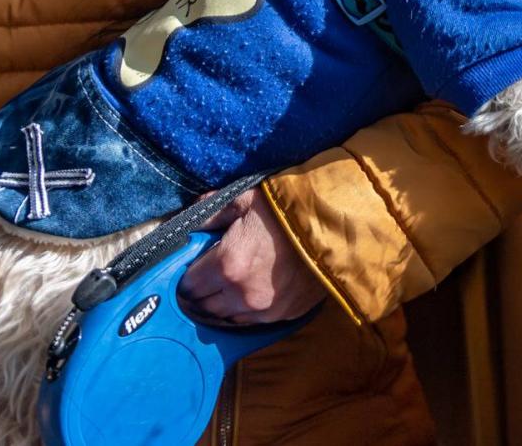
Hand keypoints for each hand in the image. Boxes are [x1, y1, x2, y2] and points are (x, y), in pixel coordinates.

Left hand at [178, 187, 324, 323]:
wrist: (334, 223)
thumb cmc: (286, 209)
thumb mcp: (244, 200)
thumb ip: (210, 213)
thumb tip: (186, 221)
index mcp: (228, 264)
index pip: (189, 285)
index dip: (188, 275)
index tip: (194, 267)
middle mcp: (242, 294)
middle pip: (204, 306)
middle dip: (203, 291)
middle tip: (210, 275)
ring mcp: (265, 309)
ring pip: (227, 317)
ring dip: (223, 304)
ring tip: (231, 285)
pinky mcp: (284, 315)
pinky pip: (253, 321)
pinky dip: (246, 310)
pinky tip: (252, 292)